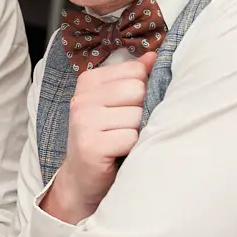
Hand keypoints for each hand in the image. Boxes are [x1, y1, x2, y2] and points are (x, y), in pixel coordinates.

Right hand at [44, 51, 155, 224]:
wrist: (82, 180)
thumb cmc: (103, 140)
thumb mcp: (114, 104)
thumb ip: (132, 78)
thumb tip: (154, 56)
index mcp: (88, 82)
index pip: (135, 70)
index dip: (142, 90)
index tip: (128, 108)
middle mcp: (82, 98)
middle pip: (137, 90)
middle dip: (141, 111)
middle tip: (126, 128)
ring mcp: (84, 122)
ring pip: (137, 115)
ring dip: (137, 132)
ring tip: (123, 142)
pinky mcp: (91, 146)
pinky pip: (131, 138)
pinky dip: (133, 148)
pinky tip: (120, 154)